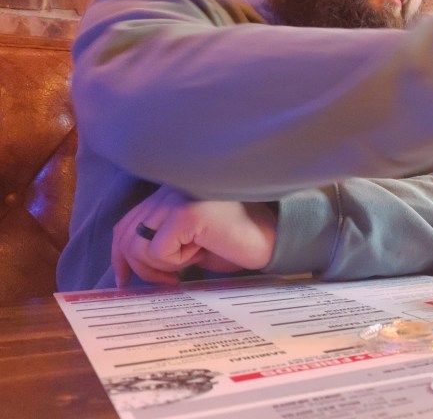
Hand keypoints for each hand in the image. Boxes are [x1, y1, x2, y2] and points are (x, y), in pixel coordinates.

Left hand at [111, 185, 277, 286]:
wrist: (273, 240)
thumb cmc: (235, 243)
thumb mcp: (190, 242)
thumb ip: (161, 240)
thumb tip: (127, 266)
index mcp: (169, 193)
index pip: (126, 223)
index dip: (120, 254)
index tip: (125, 279)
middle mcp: (169, 190)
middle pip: (126, 236)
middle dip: (141, 267)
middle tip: (168, 281)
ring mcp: (177, 199)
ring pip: (139, 245)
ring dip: (162, 266)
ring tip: (189, 264)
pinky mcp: (186, 213)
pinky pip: (159, 250)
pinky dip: (176, 262)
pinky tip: (202, 252)